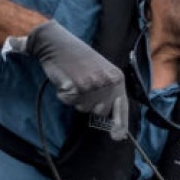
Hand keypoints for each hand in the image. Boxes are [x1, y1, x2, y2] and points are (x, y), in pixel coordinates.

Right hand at [12, 20, 128, 140]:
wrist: (57, 41)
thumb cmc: (78, 58)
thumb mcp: (101, 72)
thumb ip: (109, 92)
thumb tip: (110, 118)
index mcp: (116, 78)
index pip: (122, 106)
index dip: (120, 124)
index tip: (117, 137)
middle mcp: (107, 82)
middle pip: (100, 111)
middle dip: (89, 104)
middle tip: (82, 85)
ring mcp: (91, 85)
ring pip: (82, 107)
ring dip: (75, 98)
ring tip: (73, 79)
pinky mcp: (75, 86)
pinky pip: (68, 101)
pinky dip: (63, 94)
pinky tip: (64, 80)